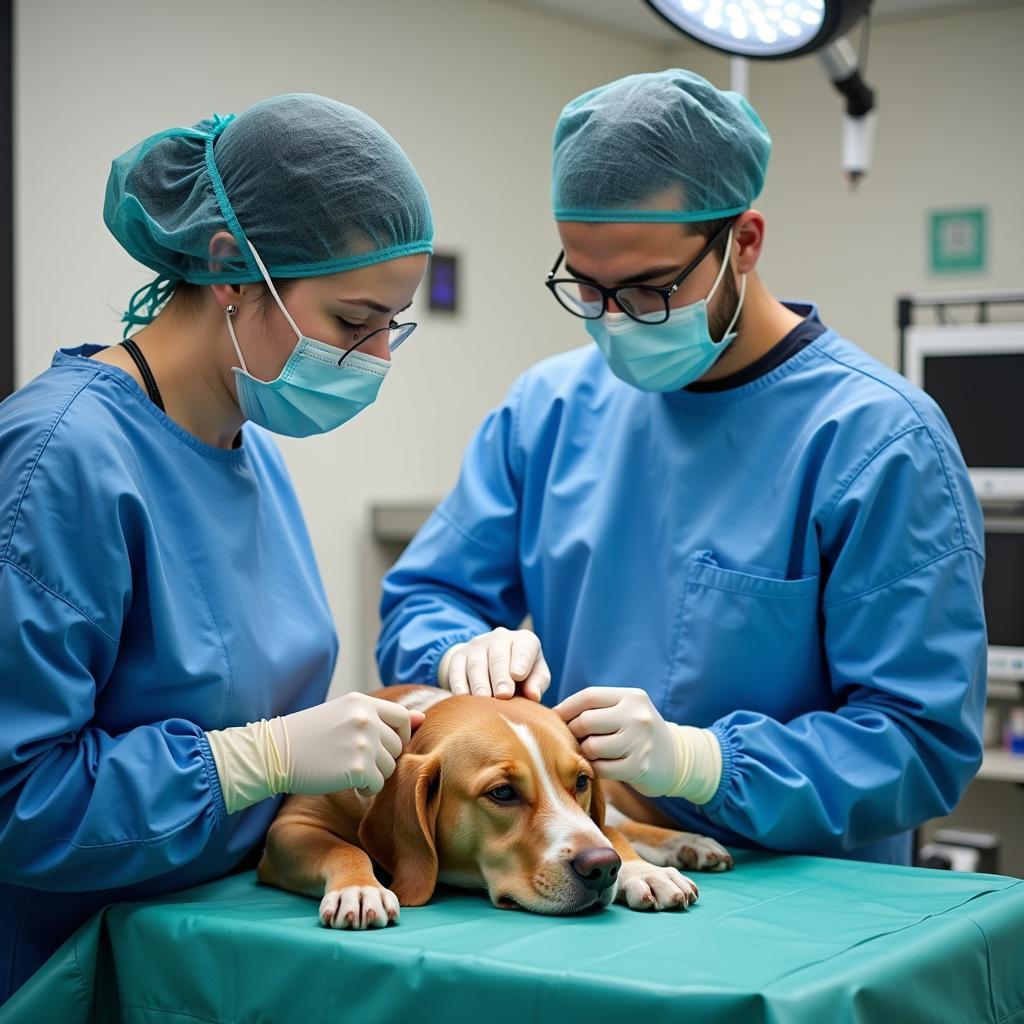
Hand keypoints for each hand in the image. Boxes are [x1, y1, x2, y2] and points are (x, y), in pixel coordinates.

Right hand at [274, 693, 424, 797]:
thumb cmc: (309, 736)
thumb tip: (422, 719)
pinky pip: (377, 784)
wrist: (274, 753)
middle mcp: (366, 719)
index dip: (397, 736)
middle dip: (381, 758)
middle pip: (397, 746)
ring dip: (372, 774)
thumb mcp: (344, 715)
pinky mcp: (357, 769)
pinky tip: (344, 781)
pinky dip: (364, 788)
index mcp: (362, 702)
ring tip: (345, 769)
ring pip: (389, 767)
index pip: (402, 719)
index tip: (380, 746)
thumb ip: (382, 717)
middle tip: (354, 760)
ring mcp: (363, 743)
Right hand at [440, 628, 550, 700]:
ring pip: (476, 664)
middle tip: (503, 695)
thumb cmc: (523, 673)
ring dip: (480, 683)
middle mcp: (500, 637)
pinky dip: (459, 684)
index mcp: (523, 640)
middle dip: (500, 677)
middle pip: (498, 657)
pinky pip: (456, 670)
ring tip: (483, 700)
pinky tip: (463, 696)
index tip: (518, 675)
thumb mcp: (536, 674)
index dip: (521, 661)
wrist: (494, 663)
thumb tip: (534, 695)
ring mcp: (477, 645)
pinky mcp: (459, 656)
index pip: (524, 647)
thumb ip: (537, 683)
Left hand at [556, 687, 676, 796]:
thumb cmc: (638, 733)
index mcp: (632, 697)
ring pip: (591, 747)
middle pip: (586, 721)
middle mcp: (638, 716)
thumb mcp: (626, 710)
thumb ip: (597, 708)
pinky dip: (595, 768)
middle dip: (573, 732)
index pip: (588, 696)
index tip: (555, 718)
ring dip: (584, 752)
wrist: (677, 760)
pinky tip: (602, 765)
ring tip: (591, 753)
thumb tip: (554, 713)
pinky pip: (601, 769)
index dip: (566, 708)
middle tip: (574, 739)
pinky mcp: (639, 767)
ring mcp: (640, 742)